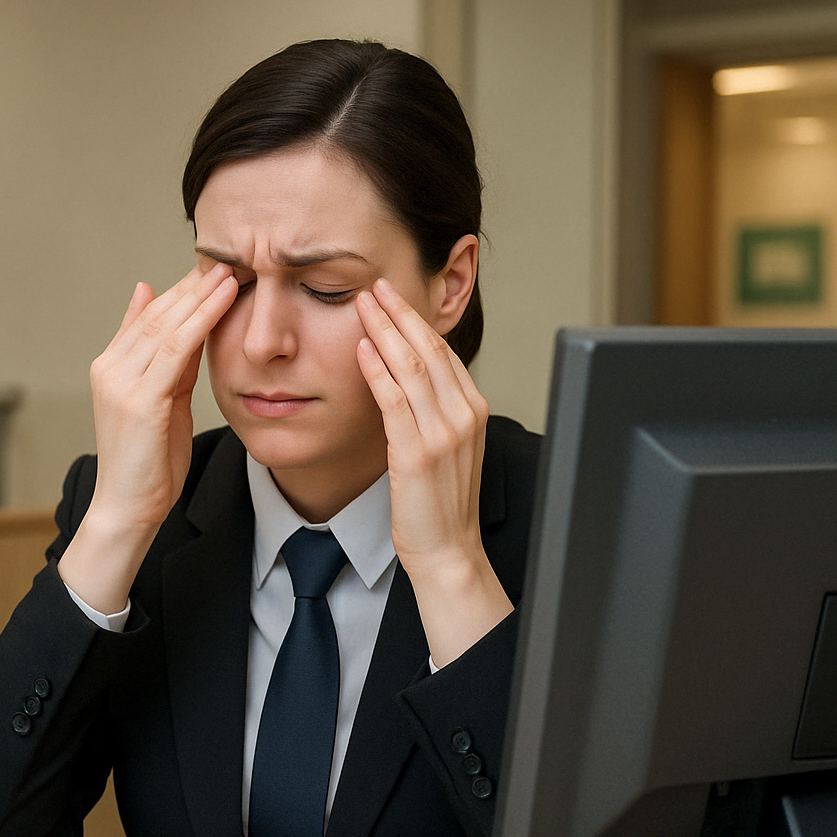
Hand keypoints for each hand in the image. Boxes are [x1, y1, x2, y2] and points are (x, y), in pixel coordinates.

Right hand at [58, 264, 236, 612]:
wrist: (129, 507)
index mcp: (113, 365)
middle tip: (232, 255)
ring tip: (234, 268)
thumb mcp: (159, 401)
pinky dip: (201, 320)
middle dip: (196, 283)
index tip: (219, 267)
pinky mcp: (139, 400)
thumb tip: (156, 305)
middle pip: (160, 312)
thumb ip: (161, 356)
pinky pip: (175, 349)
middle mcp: (111, 367)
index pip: (153, 314)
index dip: (186, 289)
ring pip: (168, 325)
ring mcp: (121, 382)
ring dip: (203, 294)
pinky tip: (224, 300)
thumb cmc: (149, 460)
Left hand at [355, 278, 512, 666]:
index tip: (392, 297)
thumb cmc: (440, 504)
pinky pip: (396, 401)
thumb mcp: (446, 449)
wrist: (447, 552)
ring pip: (413, 367)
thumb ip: (432, 412)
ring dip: (386, 331)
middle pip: (430, 349)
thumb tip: (405, 380)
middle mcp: (464, 415)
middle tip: (375, 284)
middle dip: (400, 313)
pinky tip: (363, 349)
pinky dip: (379, 371)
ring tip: (364, 303)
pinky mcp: (419, 453)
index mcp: (473, 410)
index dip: (416, 321)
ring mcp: (444, 434)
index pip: (443, 353)